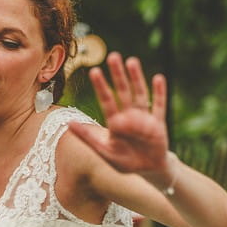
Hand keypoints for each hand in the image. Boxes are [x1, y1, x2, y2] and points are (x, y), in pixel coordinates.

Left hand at [68, 52, 169, 174]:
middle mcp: (128, 115)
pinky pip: (158, 106)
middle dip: (118, 74)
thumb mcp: (103, 150)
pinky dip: (159, 93)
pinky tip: (158, 78)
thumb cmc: (124, 161)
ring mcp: (144, 118)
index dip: (101, 86)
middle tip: (112, 56)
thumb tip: (67, 124)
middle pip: (122, 91)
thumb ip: (87, 137)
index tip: (94, 71)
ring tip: (132, 61)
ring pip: (139, 94)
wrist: (148, 170)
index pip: (106, 100)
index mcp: (114, 121)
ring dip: (136, 78)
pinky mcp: (158, 124)